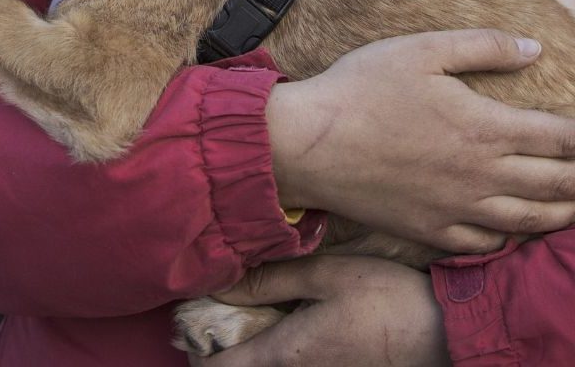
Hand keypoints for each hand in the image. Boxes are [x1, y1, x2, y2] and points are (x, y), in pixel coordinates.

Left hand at [185, 255, 449, 365]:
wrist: (445, 334)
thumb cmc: (387, 298)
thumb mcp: (328, 275)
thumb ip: (273, 279)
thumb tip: (224, 282)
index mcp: (287, 356)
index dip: (196, 349)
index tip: (188, 321)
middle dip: (218, 353)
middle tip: (212, 320)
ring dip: (246, 357)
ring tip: (244, 323)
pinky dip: (274, 358)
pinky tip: (282, 330)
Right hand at [266, 29, 574, 253]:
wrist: (310, 142)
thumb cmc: (362, 89)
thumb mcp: (422, 50)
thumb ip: (483, 46)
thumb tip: (533, 48)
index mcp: (484, 127)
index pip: (558, 138)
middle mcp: (481, 175)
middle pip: (553, 184)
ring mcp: (456, 209)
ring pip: (527, 221)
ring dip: (560, 214)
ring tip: (573, 207)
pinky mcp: (429, 230)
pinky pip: (484, 246)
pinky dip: (510, 240)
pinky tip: (513, 231)